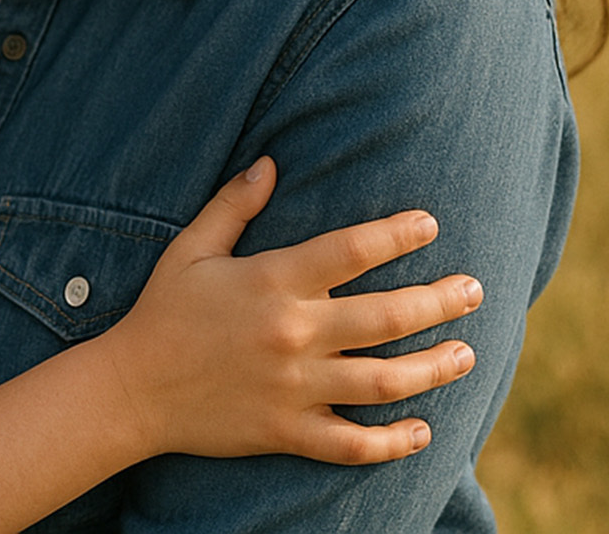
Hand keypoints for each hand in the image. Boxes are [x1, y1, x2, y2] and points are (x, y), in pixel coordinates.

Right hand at [108, 157, 481, 465]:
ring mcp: (294, 388)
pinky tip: (425, 431)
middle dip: (439, 300)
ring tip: (466, 353)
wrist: (133, 388)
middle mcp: (292, 333)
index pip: (351, 250)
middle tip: (474, 289)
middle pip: (386, 317)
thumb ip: (234, 205)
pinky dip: (395, 442)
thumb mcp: (192, 247)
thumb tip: (270, 164)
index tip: (430, 224)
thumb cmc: (164, 310)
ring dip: (434, 367)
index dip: (397, 234)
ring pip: (384, 382)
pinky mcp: (289, 432)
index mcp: (271, 281)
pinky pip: (355, 445)